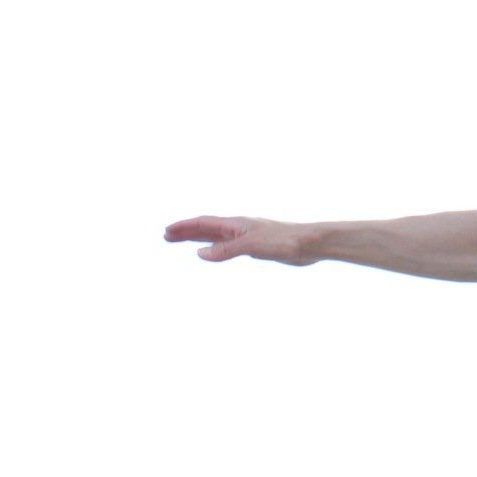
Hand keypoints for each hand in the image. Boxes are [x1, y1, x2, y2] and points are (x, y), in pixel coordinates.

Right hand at [164, 215, 316, 265]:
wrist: (310, 244)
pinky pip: (228, 245)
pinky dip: (215, 247)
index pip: (204, 223)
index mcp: (236, 224)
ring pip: (216, 236)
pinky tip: (213, 252)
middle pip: (207, 228)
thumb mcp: (251, 246)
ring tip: (182, 242)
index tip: (167, 231)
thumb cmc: (284, 241)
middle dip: (186, 231)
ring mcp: (247, 236)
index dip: (185, 227)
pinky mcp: (257, 246)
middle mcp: (239, 228)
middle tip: (166, 236)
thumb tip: (199, 254)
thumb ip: (225, 250)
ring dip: (198, 238)